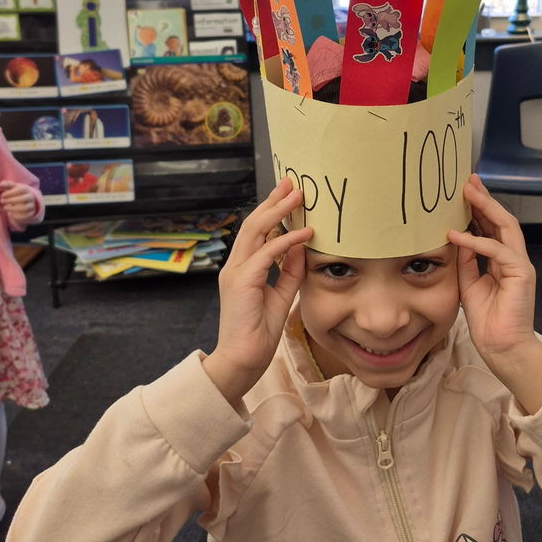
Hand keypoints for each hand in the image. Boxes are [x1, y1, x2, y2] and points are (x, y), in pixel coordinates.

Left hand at [0, 181, 37, 226]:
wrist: (25, 200)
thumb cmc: (15, 192)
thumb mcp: (11, 187)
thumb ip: (6, 184)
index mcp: (26, 189)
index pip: (20, 190)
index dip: (10, 193)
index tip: (2, 195)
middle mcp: (30, 197)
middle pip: (23, 199)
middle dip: (11, 200)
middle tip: (2, 201)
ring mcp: (32, 205)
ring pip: (25, 208)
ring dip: (13, 208)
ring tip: (5, 208)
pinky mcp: (31, 213)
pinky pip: (26, 216)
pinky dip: (17, 216)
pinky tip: (10, 214)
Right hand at [205, 178, 312, 403]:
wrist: (243, 359)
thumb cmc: (260, 332)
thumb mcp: (282, 294)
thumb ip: (289, 270)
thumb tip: (301, 245)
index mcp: (243, 268)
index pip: (257, 231)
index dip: (272, 210)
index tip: (288, 194)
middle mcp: (236, 265)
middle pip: (253, 223)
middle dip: (273, 201)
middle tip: (291, 182)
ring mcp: (236, 271)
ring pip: (256, 230)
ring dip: (278, 211)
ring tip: (298, 196)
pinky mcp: (242, 281)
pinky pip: (266, 253)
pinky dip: (286, 240)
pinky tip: (304, 233)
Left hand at [448, 174, 541, 413]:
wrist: (502, 348)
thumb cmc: (487, 320)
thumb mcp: (469, 283)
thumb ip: (466, 260)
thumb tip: (457, 237)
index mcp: (504, 261)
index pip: (493, 227)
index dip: (480, 208)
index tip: (464, 191)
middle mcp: (515, 259)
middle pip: (502, 220)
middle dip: (485, 199)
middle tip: (468, 180)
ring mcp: (521, 265)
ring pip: (506, 227)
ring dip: (485, 208)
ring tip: (467, 193)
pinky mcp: (522, 274)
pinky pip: (498, 251)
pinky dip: (476, 241)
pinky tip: (457, 235)